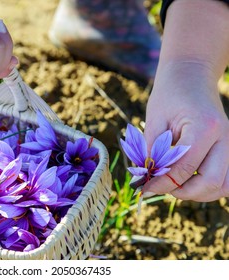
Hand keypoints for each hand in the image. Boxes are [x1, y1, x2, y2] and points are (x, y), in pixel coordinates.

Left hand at [143, 61, 228, 201]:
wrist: (191, 76)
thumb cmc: (170, 95)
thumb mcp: (154, 119)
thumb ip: (152, 150)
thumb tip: (146, 178)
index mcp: (205, 127)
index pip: (184, 168)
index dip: (162, 182)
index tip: (144, 188)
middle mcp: (225, 138)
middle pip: (211, 182)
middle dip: (182, 192)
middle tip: (160, 187)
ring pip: (224, 185)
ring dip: (198, 193)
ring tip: (174, 186)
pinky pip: (226, 178)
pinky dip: (208, 186)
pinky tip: (187, 181)